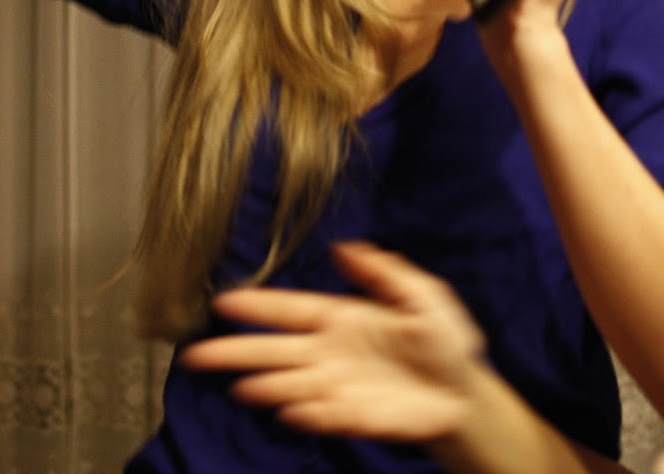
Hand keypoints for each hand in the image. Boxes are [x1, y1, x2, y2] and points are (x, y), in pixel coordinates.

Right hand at [179, 242, 487, 441]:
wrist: (466, 394)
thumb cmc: (444, 341)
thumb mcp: (422, 295)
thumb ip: (383, 272)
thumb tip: (345, 246)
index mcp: (341, 319)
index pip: (290, 310)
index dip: (257, 306)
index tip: (223, 301)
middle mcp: (329, 353)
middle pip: (273, 351)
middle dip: (235, 352)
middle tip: (197, 354)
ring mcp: (338, 387)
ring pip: (290, 385)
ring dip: (266, 387)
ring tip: (243, 386)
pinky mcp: (354, 418)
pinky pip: (324, 416)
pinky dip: (307, 415)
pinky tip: (291, 411)